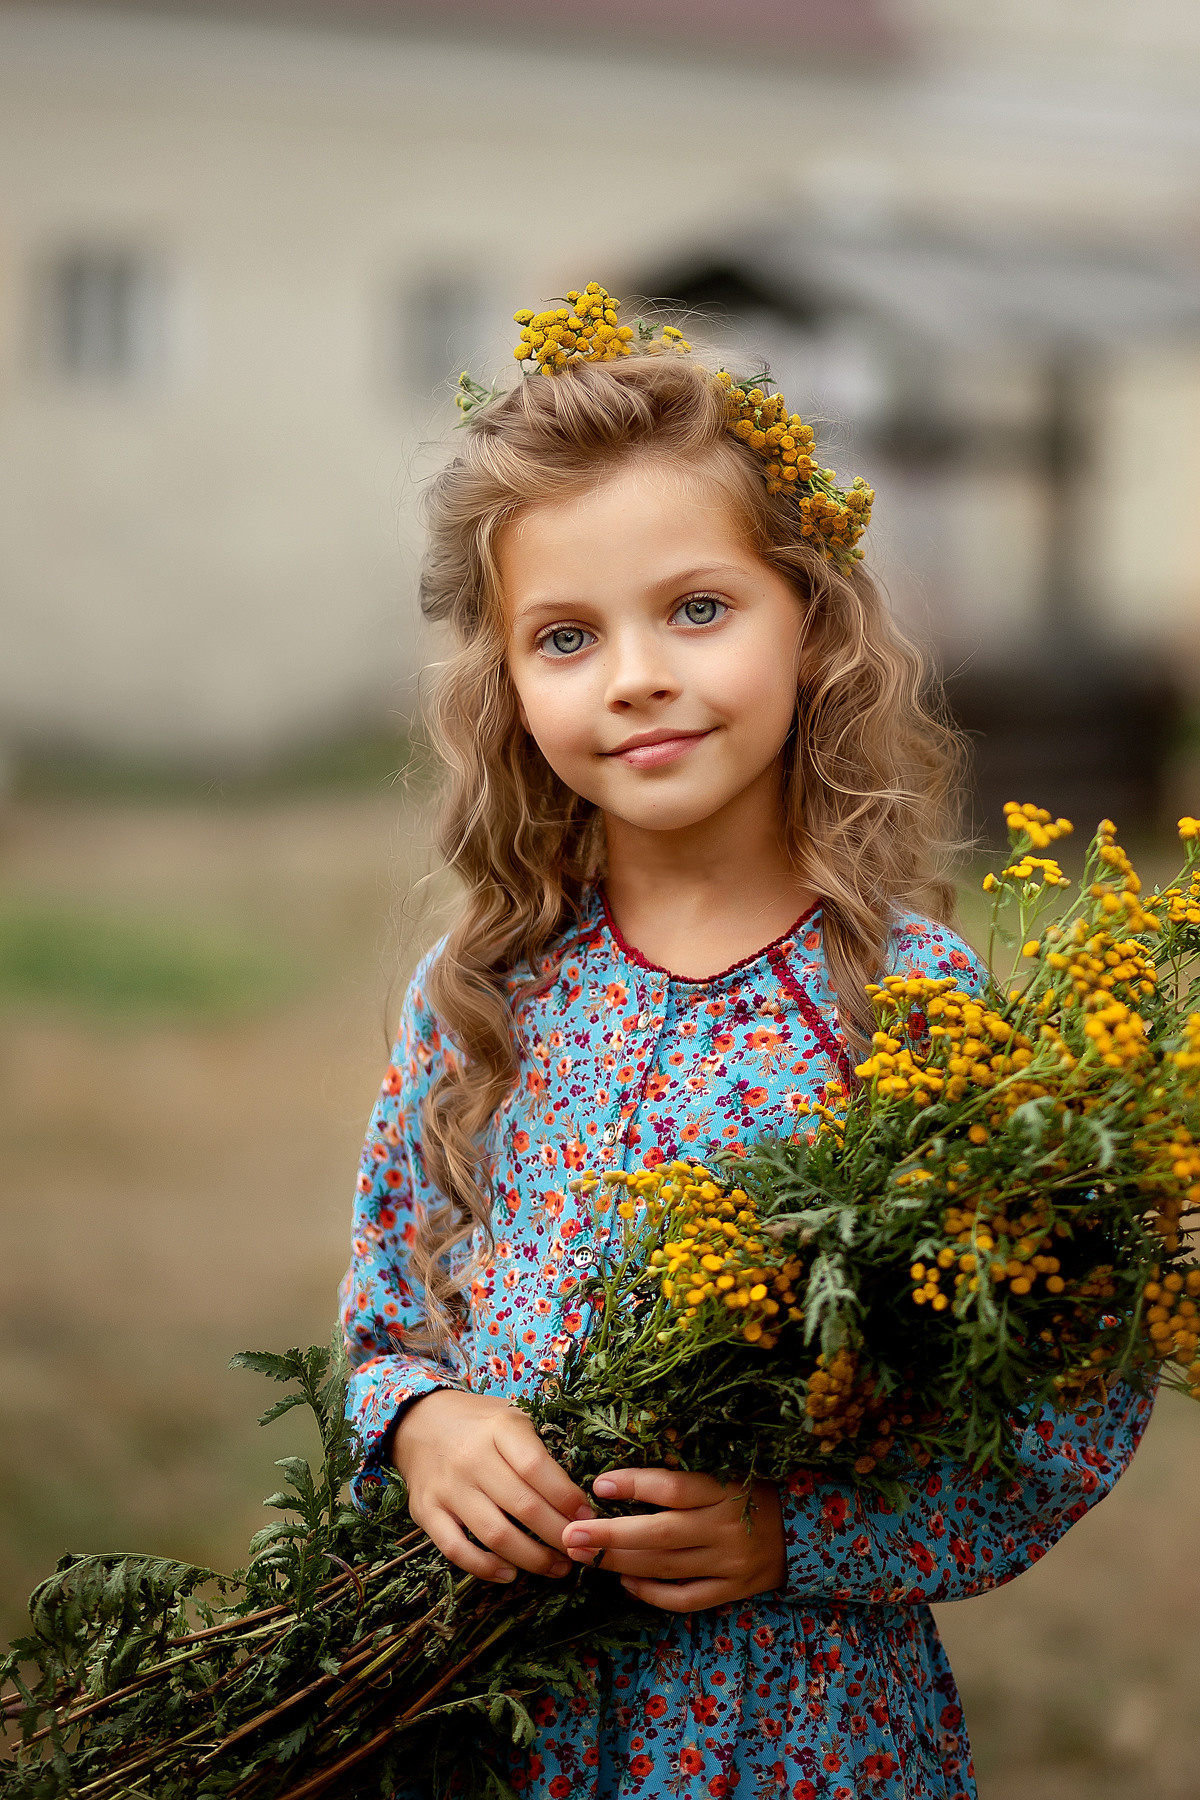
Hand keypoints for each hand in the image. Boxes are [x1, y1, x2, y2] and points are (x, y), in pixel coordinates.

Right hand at [390, 1388, 590, 1584]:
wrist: (419, 1421)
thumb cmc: (481, 1424)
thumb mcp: (513, 1417)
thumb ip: (540, 1450)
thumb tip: (578, 1499)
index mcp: (499, 1429)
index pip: (537, 1468)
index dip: (566, 1497)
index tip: (588, 1517)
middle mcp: (471, 1458)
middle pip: (523, 1506)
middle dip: (558, 1535)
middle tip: (580, 1548)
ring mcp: (447, 1487)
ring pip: (494, 1534)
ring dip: (532, 1558)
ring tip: (558, 1567)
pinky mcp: (426, 1511)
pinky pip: (456, 1549)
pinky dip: (485, 1568)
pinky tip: (510, 1573)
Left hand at [561, 1468, 786, 1612]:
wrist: (804, 1530)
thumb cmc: (753, 1490)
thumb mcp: (728, 1470)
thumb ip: (686, 1472)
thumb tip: (626, 1465)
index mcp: (726, 1490)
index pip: (674, 1488)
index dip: (634, 1485)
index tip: (598, 1485)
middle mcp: (727, 1528)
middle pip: (661, 1534)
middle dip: (611, 1535)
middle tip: (571, 1534)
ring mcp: (730, 1564)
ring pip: (666, 1568)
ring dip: (620, 1563)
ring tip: (584, 1557)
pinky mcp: (732, 1592)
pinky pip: (684, 1598)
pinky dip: (652, 1593)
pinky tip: (626, 1582)